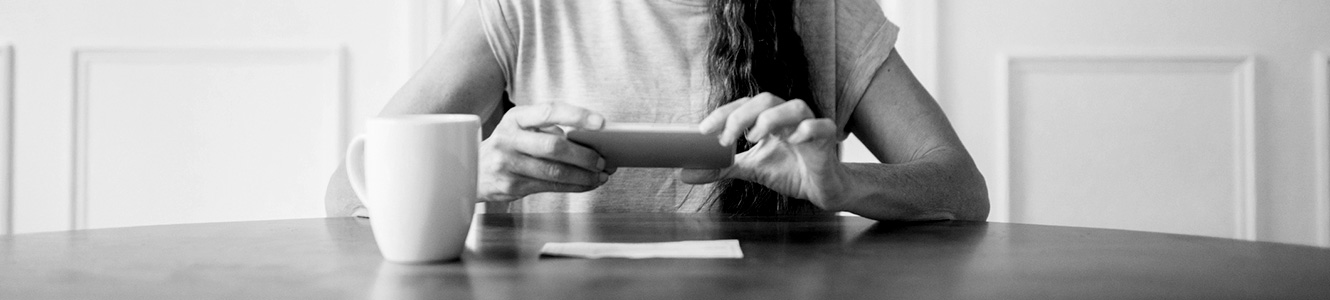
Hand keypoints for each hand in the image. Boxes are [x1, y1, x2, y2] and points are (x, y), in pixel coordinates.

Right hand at [478, 103, 613, 201]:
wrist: (473, 170)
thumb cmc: (509, 145)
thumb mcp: (522, 128)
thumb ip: (549, 129)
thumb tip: (589, 141)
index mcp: (516, 118)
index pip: (550, 111)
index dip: (577, 116)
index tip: (600, 123)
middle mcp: (509, 138)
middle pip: (554, 146)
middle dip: (584, 155)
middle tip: (602, 160)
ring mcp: (508, 164)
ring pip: (554, 172)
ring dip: (583, 175)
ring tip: (600, 175)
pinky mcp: (511, 186)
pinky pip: (550, 187)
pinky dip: (574, 186)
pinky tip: (586, 184)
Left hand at [680, 93, 848, 209]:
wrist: (823, 189)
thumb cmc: (790, 171)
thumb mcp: (751, 168)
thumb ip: (722, 168)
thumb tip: (686, 173)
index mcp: (770, 118)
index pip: (744, 105)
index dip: (724, 113)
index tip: (704, 130)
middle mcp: (789, 117)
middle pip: (766, 100)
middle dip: (742, 116)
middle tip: (726, 139)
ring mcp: (810, 126)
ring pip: (794, 106)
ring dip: (771, 118)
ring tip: (755, 138)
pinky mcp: (827, 140)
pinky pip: (821, 126)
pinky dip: (807, 129)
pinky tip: (794, 140)